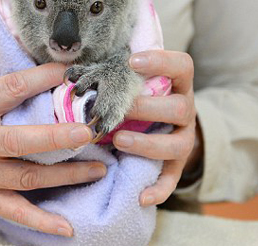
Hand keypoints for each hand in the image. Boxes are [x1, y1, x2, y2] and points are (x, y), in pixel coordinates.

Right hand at [0, 25, 105, 236]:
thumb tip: (5, 12)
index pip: (11, 89)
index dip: (42, 78)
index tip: (74, 69)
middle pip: (20, 140)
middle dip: (57, 136)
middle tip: (92, 129)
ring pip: (26, 177)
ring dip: (65, 176)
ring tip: (101, 167)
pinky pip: (14, 211)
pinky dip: (40, 222)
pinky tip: (69, 229)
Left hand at [112, 50, 202, 205]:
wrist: (165, 123)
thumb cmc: (138, 95)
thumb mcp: (133, 81)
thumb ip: (115, 74)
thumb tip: (71, 72)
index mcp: (177, 84)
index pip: (182, 66)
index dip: (161, 61)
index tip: (132, 61)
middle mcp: (186, 110)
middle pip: (180, 108)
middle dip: (147, 109)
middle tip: (119, 110)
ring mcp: (184, 138)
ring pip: (177, 144)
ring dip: (148, 144)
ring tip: (119, 141)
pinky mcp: (177, 164)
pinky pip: (172, 179)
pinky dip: (159, 189)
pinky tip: (140, 197)